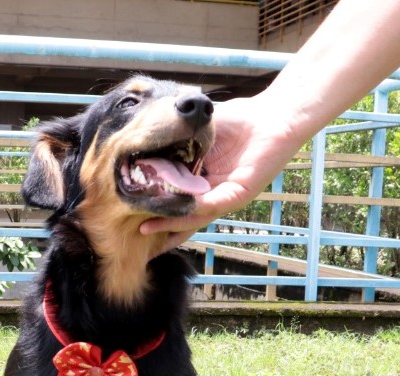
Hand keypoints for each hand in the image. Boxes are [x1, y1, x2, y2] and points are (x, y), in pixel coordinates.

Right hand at [140, 93, 306, 254]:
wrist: (273, 115)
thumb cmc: (238, 119)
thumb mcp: (196, 129)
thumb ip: (173, 136)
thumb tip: (141, 137)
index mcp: (199, 178)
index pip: (171, 197)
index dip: (151, 205)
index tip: (126, 210)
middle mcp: (210, 192)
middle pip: (180, 215)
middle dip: (158, 229)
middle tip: (130, 237)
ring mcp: (224, 195)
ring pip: (192, 216)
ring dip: (168, 223)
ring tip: (145, 228)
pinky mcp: (238, 194)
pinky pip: (210, 206)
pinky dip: (190, 210)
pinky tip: (172, 210)